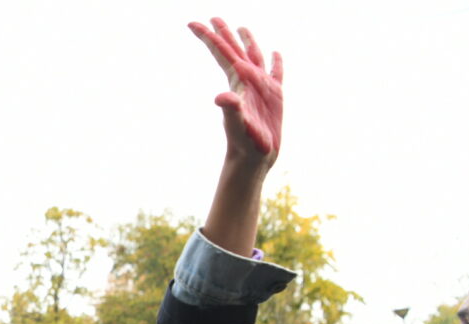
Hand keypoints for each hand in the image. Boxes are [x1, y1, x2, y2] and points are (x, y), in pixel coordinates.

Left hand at [189, 18, 282, 161]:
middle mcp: (246, 82)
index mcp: (236, 83)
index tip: (192, 23)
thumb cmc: (245, 145)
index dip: (208, 38)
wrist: (254, 160)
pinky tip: (275, 54)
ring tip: (241, 28)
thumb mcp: (237, 126)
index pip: (221, 54)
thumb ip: (231, 110)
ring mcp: (261, 88)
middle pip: (233, 51)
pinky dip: (276, 62)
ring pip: (254, 58)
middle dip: (223, 34)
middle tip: (213, 17)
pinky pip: (276, 74)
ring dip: (247, 42)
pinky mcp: (275, 97)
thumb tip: (221, 98)